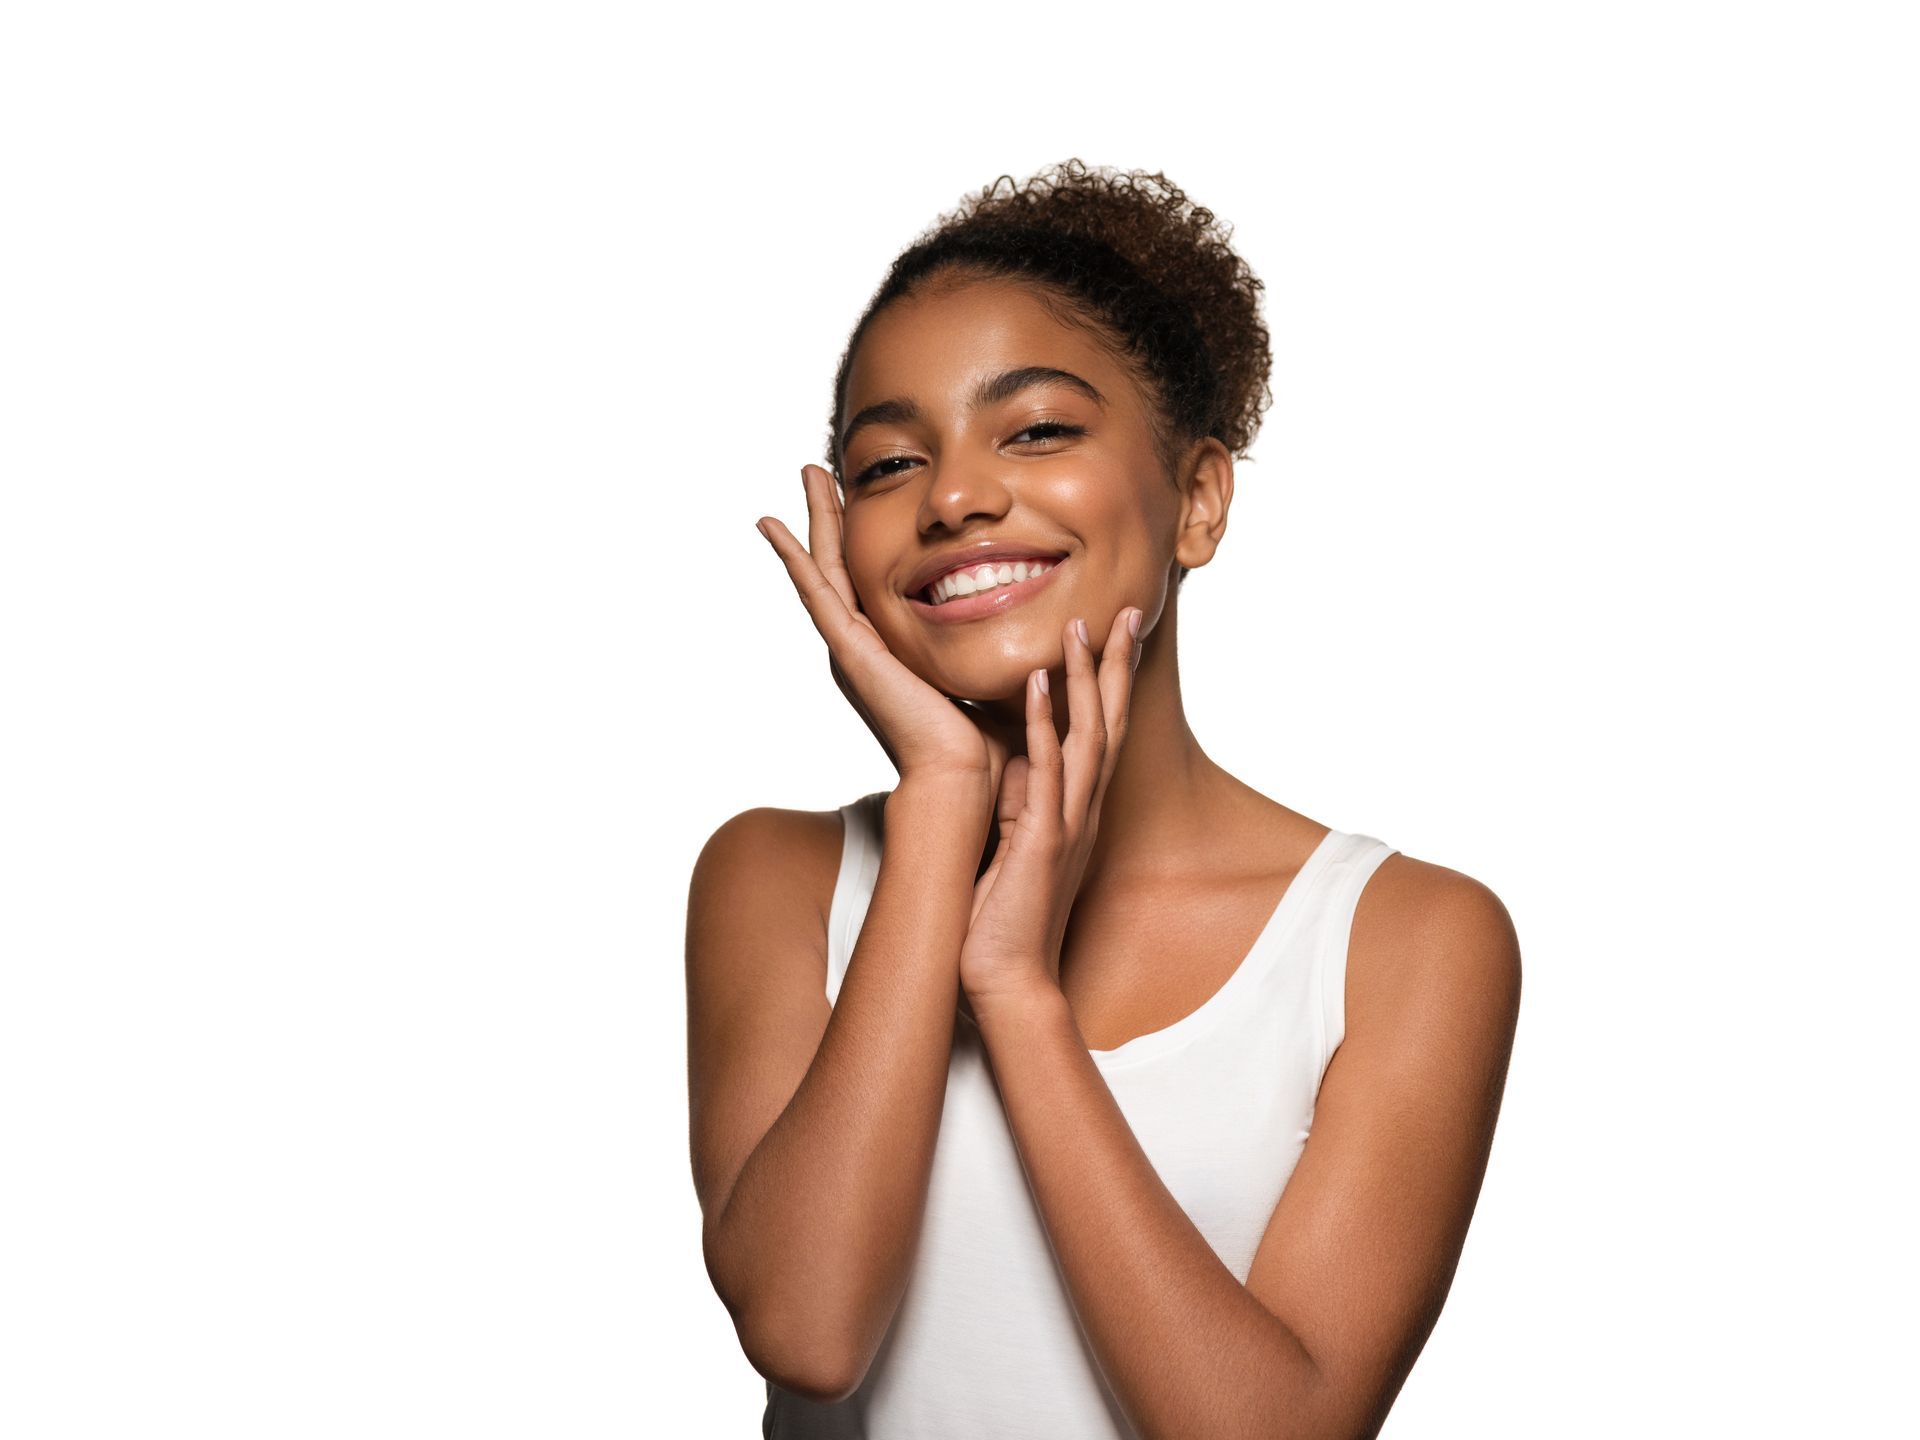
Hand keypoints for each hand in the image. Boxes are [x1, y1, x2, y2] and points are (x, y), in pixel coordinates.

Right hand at [756, 465, 1017, 801]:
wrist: (963, 779)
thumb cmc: (982, 746)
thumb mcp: (985, 677)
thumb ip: (992, 648)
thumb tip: (1026, 623)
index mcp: (889, 654)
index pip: (870, 580)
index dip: (863, 536)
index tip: (861, 495)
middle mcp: (861, 648)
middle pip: (840, 565)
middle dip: (832, 515)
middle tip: (820, 470)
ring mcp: (850, 647)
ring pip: (824, 567)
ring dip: (814, 518)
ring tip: (807, 473)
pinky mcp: (848, 650)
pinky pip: (815, 591)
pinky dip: (792, 557)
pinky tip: (771, 526)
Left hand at [958, 608, 1141, 1007]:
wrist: (1007, 981)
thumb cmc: (1004, 921)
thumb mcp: (1016, 848)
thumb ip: (1023, 804)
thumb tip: (1013, 763)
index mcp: (1077, 811)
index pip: (1101, 733)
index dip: (1108, 682)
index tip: (1111, 632)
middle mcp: (1083, 811)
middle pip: (1109, 723)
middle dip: (1115, 665)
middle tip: (1123, 609)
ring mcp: (1069, 825)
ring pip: (1088, 738)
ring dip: (1086, 680)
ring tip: (1080, 625)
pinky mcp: (1045, 842)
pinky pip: (1049, 773)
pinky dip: (1047, 726)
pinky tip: (1042, 684)